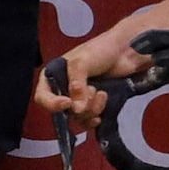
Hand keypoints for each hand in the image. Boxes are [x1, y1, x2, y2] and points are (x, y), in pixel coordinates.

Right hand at [29, 40, 144, 133]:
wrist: (125, 52)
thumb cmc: (101, 49)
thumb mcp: (81, 62)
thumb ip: (77, 85)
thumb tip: (76, 108)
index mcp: (54, 76)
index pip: (43, 97)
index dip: (52, 103)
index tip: (68, 102)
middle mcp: (64, 89)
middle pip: (63, 111)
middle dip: (79, 105)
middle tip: (92, 90)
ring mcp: (79, 98)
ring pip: (77, 117)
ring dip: (91, 109)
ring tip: (101, 92)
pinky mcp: (93, 104)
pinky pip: (89, 120)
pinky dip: (95, 117)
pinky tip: (102, 108)